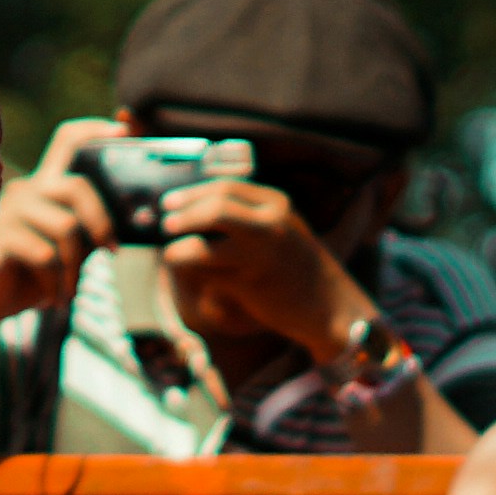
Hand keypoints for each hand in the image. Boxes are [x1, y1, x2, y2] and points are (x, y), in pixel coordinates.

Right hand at [0, 129, 121, 325]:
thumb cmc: (27, 278)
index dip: (95, 130)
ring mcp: (8, 212)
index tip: (124, 129)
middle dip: (101, 222)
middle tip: (110, 251)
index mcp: (42, 187)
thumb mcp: (65, 253)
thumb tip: (122, 230)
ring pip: (66, 228)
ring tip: (70, 291)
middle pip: (76, 186)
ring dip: (76, 268)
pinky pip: (45, 257)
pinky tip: (51, 299)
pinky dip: (56, 284)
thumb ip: (87, 233)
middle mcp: (24, 190)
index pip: (67, 141)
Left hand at [156, 177, 374, 362]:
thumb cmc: (296, 266)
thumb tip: (192, 204)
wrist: (329, 306)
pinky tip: (194, 278)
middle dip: (183, 215)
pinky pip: (205, 276)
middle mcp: (270, 225)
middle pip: (214, 209)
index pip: (225, 188)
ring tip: (173, 255)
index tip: (170, 202)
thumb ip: (246, 213)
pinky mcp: (249, 285)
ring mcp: (260, 256)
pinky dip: (194, 276)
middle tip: (166, 224)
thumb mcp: (279, 228)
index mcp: (277, 205)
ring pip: (200, 247)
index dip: (192, 193)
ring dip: (177, 251)